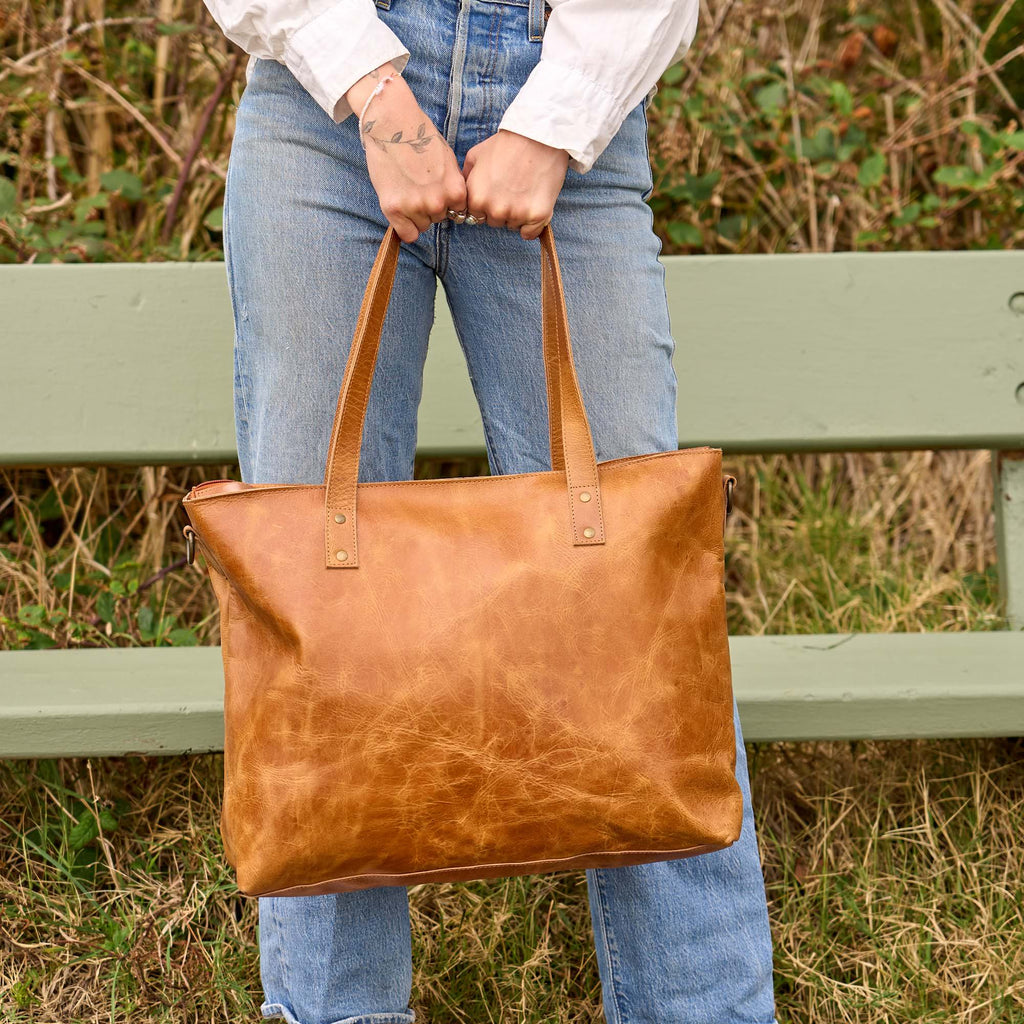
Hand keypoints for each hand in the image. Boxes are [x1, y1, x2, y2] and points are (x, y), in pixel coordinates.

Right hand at [346, 63, 467, 243]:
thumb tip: (456, 208)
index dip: (446, 202)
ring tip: (406, 188)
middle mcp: (437, 202)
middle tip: (416, 184)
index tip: (435, 190)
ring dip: (414, 214)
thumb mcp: (448, 161)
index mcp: (455, 190)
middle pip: (438, 219)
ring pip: (422, 226)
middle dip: (429, 206)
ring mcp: (415, 206)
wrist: (391, 123)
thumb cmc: (420, 137)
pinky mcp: (394, 208)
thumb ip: (452, 185)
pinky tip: (399, 208)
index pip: (457, 213)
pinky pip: (407, 234)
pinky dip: (404, 226)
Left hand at [462, 129, 569, 240]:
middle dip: (500, 209)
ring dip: (516, 215)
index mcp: (476, 198)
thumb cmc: (506, 144)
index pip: (475, 215)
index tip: (494, 191)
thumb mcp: (475, 155)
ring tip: (523, 190)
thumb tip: (460, 193)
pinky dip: (531, 224)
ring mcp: (517, 214)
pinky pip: (529, 233)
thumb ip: (465, 179)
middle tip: (511, 188)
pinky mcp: (537, 216)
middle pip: (494, 222)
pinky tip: (532, 205)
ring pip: (512, 226)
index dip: (484, 204)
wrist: (539, 137)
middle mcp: (495, 210)